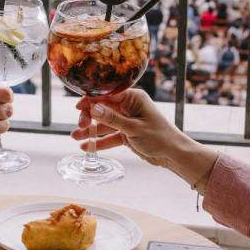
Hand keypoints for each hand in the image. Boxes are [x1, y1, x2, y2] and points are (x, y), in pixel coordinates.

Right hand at [70, 89, 218, 190]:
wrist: (173, 154)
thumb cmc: (160, 137)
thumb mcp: (134, 128)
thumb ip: (112, 119)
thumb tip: (93, 107)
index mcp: (134, 98)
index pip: (108, 94)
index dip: (92, 100)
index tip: (79, 108)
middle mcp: (130, 107)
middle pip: (103, 108)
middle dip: (89, 117)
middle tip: (81, 127)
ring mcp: (128, 121)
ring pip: (104, 123)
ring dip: (91, 130)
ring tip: (76, 137)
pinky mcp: (127, 134)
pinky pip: (110, 135)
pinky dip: (99, 141)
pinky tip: (86, 147)